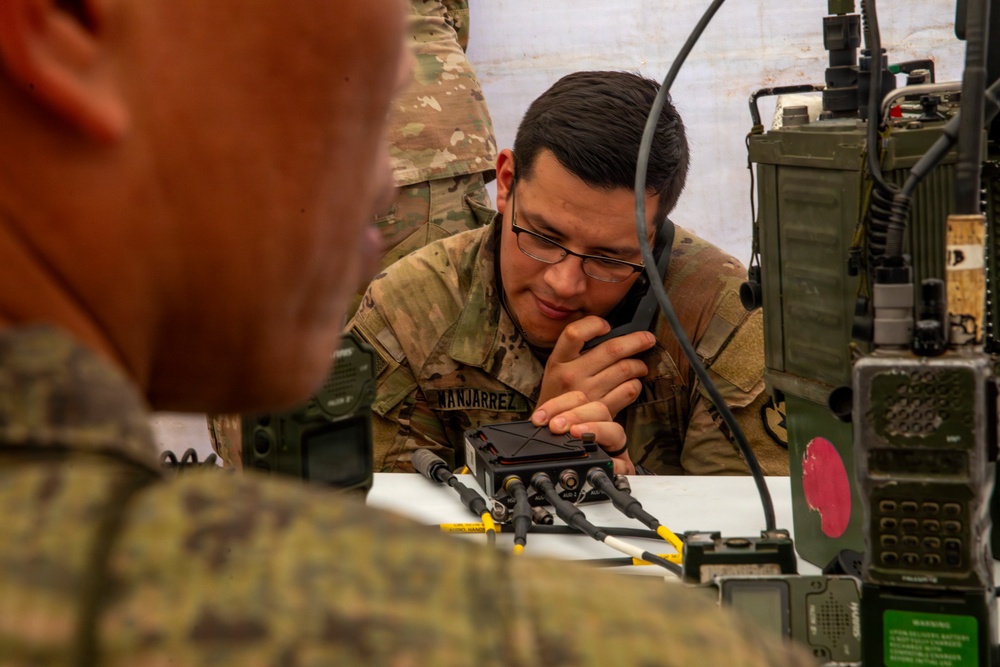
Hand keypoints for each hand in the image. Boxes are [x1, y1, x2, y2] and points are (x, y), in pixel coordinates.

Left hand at [531, 391, 634, 475]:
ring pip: (615, 430)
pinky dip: (614, 464)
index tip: (539, 418)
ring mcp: (614, 447)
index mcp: (585, 417)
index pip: (576, 399)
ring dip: (595, 429)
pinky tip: (602, 463)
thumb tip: (532, 427)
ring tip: (577, 435)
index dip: (556, 405)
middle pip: (598, 408)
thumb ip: (546, 432)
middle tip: (556, 427)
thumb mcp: (553, 440)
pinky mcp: (622, 467)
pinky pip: (624, 463)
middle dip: (575, 415)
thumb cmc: (566, 458)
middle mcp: (602, 427)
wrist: (584, 483)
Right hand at [537, 316, 655, 416]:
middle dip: (636, 341)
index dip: (594, 324)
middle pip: (612, 349)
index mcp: (558, 360)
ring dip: (639, 365)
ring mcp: (587, 394)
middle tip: (647, 339)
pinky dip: (636, 384)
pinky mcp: (601, 410)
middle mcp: (571, 375)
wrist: (551, 428)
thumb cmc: (558, 393)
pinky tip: (632, 383)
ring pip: (625, 369)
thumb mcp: (556, 368)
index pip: (574, 333)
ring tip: (640, 366)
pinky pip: (629, 391)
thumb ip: (576, 351)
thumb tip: (611, 333)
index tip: (607, 326)